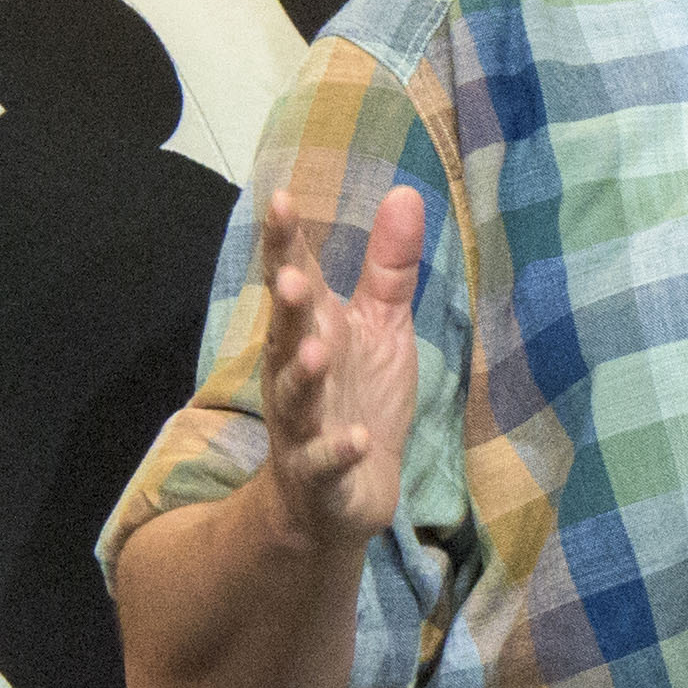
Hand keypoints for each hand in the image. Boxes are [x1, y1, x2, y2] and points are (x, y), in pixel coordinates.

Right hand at [245, 173, 428, 553]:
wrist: (339, 494)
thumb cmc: (357, 398)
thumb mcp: (380, 328)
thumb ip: (388, 267)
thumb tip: (407, 193)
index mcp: (311, 330)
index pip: (292, 277)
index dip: (283, 242)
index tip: (280, 199)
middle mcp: (296, 373)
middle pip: (285, 333)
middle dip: (287, 307)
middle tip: (293, 276)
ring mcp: (303, 425)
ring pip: (295, 396)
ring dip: (303, 374)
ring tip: (316, 351)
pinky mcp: (321, 474)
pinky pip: (324, 461)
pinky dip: (338, 451)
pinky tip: (357, 439)